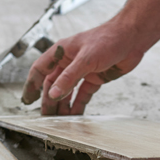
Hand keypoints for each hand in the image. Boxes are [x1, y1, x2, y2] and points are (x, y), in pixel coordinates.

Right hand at [22, 21, 144, 114]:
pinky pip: (83, 94)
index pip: (40, 69)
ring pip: (67, 91)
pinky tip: (75, 116)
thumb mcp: (85, 59)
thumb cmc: (108, 39)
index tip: (27, 99)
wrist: (132, 38)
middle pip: (53, 84)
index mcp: (61, 52)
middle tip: (45, 117)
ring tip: (59, 120)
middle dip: (49, 100)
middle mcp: (69, 62)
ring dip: (63, 105)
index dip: (31, 84)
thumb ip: (68, 78)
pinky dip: (78, 104)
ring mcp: (82, 71)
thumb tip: (53, 94)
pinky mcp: (95, 78)